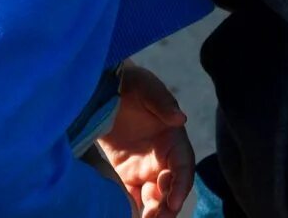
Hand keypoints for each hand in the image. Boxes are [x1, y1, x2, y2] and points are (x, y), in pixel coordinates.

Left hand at [97, 61, 194, 217]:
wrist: (103, 86)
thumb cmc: (130, 83)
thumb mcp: (146, 87)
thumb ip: (162, 102)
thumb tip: (180, 118)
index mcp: (172, 138)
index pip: (183, 166)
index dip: (181, 185)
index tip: (174, 201)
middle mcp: (162, 156)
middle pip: (171, 187)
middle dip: (167, 205)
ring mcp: (144, 166)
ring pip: (154, 196)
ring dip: (153, 211)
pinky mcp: (126, 172)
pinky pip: (132, 195)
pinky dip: (133, 208)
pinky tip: (128, 216)